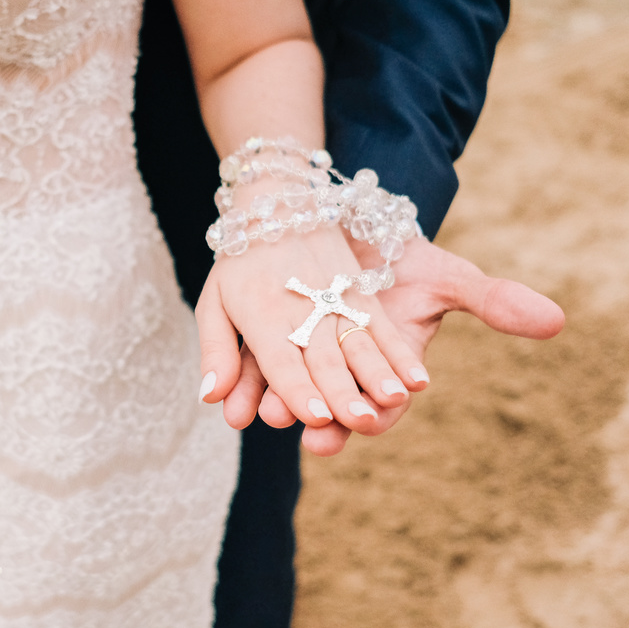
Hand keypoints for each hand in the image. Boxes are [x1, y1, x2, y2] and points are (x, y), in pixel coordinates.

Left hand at [196, 226, 431, 456]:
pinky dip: (401, 355)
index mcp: (263, 317)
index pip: (282, 361)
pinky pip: (382, 328)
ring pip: (358, 344)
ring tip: (395, 399)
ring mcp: (336, 303)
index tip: (316, 418)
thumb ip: (216, 352)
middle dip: (343, 391)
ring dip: (378, 374)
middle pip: (325, 359)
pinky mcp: (360, 296)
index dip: (298, 390)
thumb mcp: (214, 304)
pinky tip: (418, 381)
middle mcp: (303, 312)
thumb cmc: (240, 266)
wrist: (280, 207)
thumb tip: (209, 397)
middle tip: (360, 420)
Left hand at [216, 236, 565, 455]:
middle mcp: (343, 375)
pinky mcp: (271, 337)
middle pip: (332, 408)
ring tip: (260, 416)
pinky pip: (256, 364)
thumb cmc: (406, 258)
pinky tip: (229, 395)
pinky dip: (245, 379)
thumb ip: (497, 302)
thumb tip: (557, 321)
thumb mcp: (449, 277)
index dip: (377, 414)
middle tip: (309, 434)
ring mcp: (303, 361)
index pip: (384, 405)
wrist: (354, 225)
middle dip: (321, 422)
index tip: (367, 423)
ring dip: (275, 407)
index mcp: (385, 372)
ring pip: (288, 393)